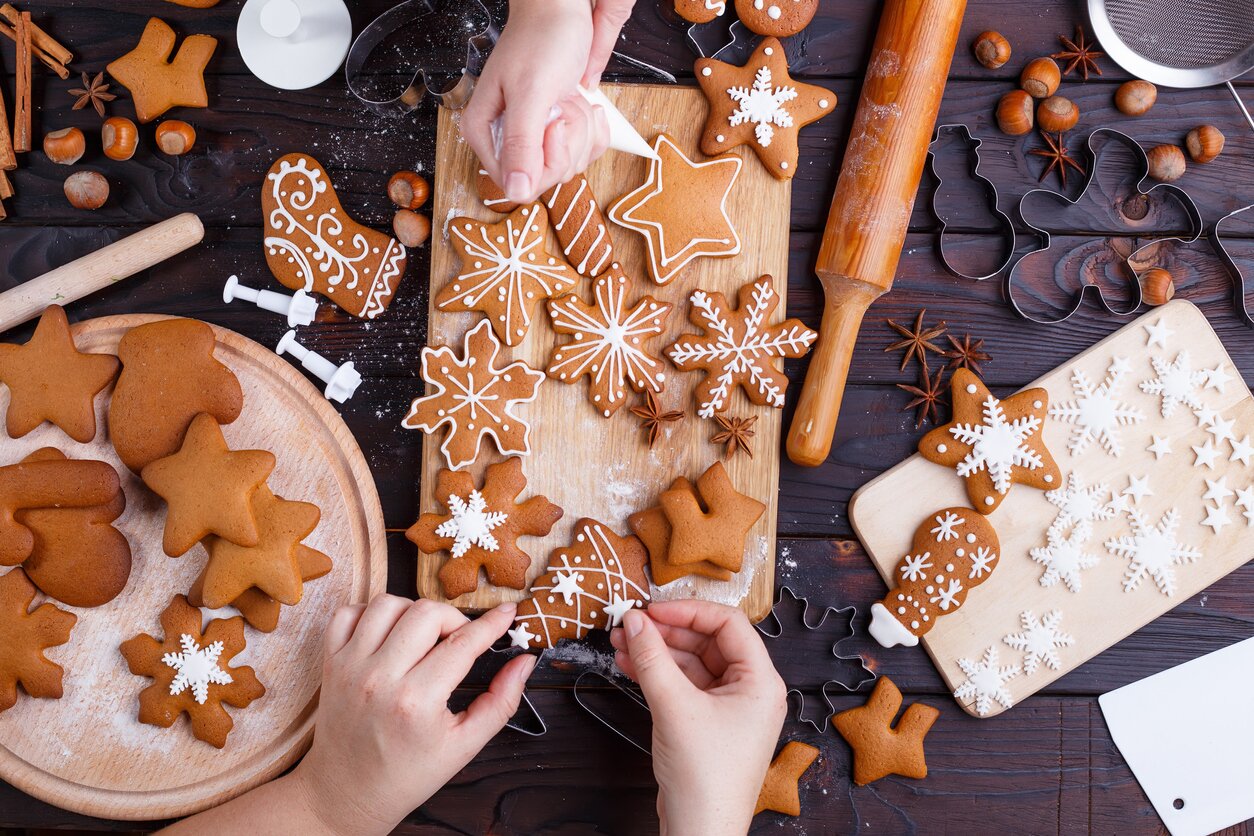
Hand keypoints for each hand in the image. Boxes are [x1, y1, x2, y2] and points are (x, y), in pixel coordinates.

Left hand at [293, 596, 536, 833]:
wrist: (347, 794)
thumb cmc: (407, 774)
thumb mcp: (464, 746)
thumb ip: (501, 702)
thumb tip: (524, 661)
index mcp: (417, 702)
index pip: (464, 643)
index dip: (492, 623)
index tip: (508, 612)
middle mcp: (380, 678)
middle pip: (426, 612)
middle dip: (453, 619)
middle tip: (459, 641)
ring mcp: (350, 667)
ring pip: (387, 603)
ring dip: (413, 612)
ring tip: (423, 637)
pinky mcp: (331, 663)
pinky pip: (347, 613)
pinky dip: (370, 614)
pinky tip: (388, 634)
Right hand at [461, 0, 635, 203]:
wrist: (562, 10)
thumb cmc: (542, 38)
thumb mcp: (532, 92)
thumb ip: (521, 143)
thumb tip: (516, 191)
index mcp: (485, 132)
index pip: (517, 183)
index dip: (545, 160)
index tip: (552, 123)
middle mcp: (505, 138)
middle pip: (546, 175)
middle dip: (567, 140)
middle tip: (560, 104)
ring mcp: (533, 136)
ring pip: (568, 164)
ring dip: (580, 129)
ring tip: (566, 97)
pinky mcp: (556, 131)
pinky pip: (583, 151)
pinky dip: (591, 128)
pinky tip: (578, 102)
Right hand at [610, 601, 786, 834]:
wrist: (700, 831)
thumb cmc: (706, 778)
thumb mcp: (675, 707)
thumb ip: (652, 659)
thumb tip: (636, 622)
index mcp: (760, 681)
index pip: (728, 625)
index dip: (688, 611)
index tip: (653, 610)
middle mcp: (749, 691)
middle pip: (707, 642)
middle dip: (666, 632)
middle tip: (632, 624)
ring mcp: (728, 708)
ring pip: (692, 663)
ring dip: (657, 652)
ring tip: (622, 642)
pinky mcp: (707, 723)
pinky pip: (684, 685)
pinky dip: (658, 674)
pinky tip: (629, 664)